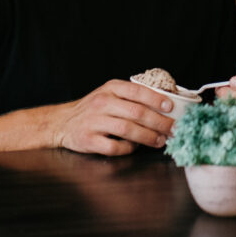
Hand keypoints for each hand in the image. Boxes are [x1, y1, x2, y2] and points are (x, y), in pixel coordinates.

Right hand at [52, 79, 175, 155]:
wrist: (62, 122)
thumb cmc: (94, 108)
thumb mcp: (110, 94)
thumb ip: (132, 97)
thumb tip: (165, 105)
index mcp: (111, 88)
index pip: (137, 91)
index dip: (156, 99)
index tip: (170, 107)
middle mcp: (102, 103)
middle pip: (136, 112)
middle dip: (159, 122)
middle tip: (173, 129)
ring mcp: (94, 122)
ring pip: (127, 130)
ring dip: (148, 137)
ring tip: (160, 140)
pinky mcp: (88, 140)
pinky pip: (114, 147)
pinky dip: (128, 148)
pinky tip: (135, 147)